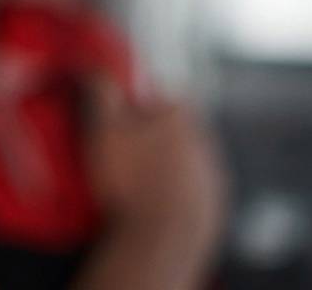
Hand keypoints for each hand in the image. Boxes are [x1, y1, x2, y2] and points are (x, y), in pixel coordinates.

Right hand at [80, 75, 225, 282]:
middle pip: (169, 128)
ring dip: (159, 168)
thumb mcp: (104, 130)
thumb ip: (102, 94)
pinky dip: (170, 194)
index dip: (130, 106)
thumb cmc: (133, 181)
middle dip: (146, 138)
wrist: (165, 240)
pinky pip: (187, 190)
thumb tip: (97, 71)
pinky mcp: (214, 205)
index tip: (112, 122)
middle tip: (118, 157)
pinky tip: (148, 206)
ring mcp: (212, 174)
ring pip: (179, 161)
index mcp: (179, 114)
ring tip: (131, 187)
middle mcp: (204, 139)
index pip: (155, 95)